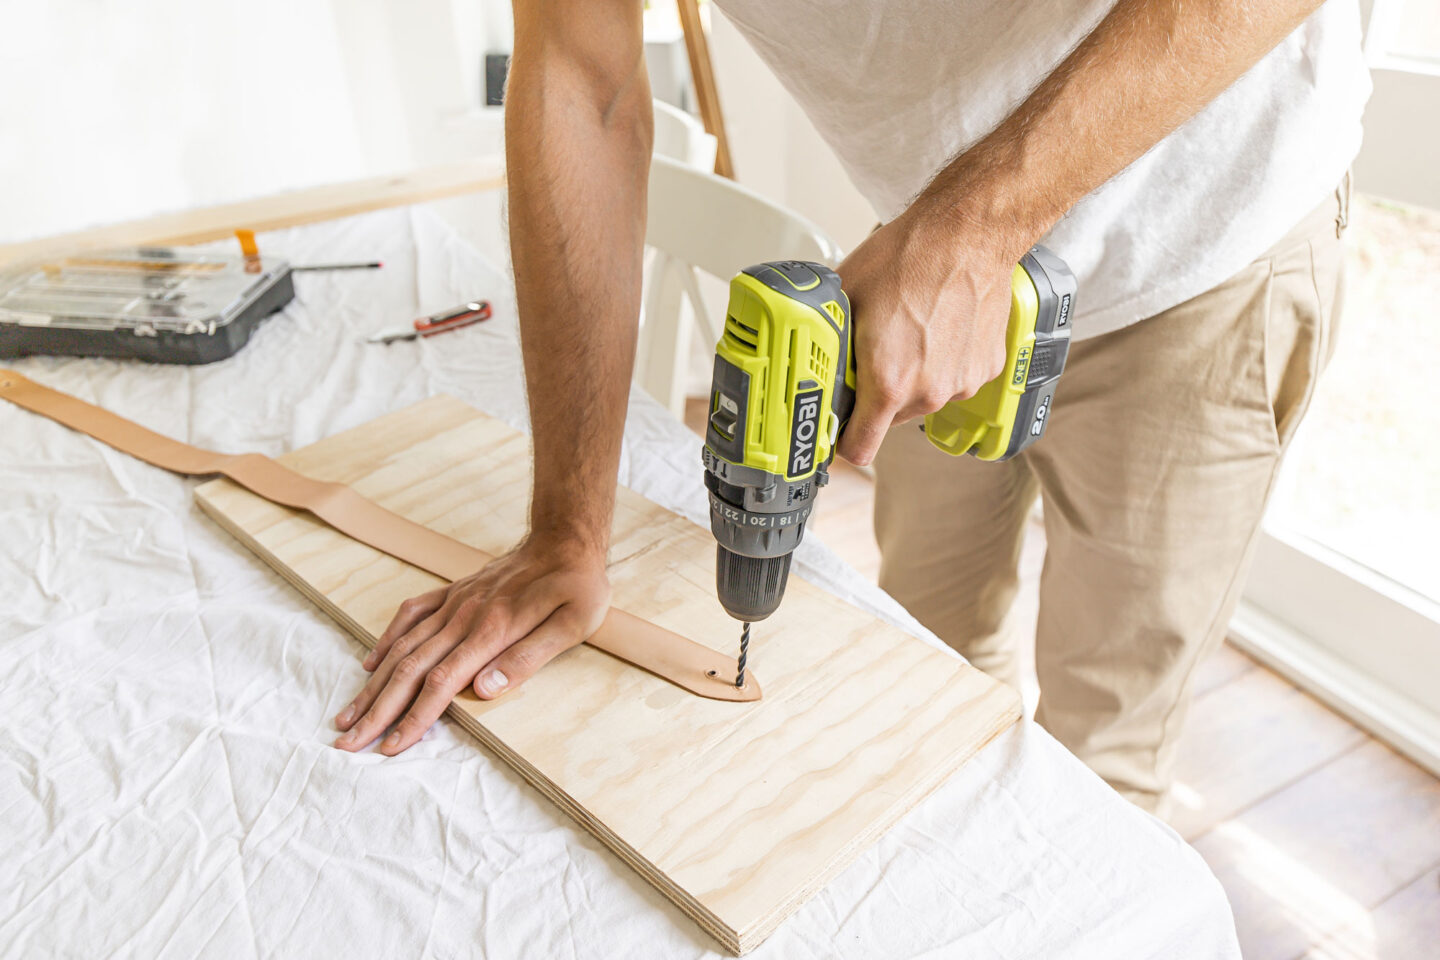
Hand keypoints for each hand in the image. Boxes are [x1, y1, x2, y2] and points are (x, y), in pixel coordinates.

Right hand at [332, 536, 609, 754]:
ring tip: (348, 714)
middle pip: (410, 669)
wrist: (566, 538)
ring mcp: (455, 602)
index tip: (389, 746)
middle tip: (347, 743)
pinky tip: (371, 662)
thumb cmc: (576, 587)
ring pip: (403, 646)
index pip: (441, 683)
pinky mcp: (453, 592)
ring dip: (373, 683)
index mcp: (492, 629)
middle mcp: (464, 616)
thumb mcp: (571, 625)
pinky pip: (411, 615)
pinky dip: (387, 639)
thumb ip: (527, 657)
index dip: (414, 717)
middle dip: (377, 710)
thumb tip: (485, 690)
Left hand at [835, 207, 1019, 465]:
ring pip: (920, 399)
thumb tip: (810, 360)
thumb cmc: (907, 258)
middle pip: (887, 421)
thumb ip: (829, 343)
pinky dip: (940, 363)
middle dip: (873, 396)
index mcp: (887, 382)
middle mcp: (927, 392)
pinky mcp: (984, 369)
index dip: (841, 441)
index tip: (836, 427)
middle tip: (871, 356)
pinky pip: (951, 379)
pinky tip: (934, 328)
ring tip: (907, 333)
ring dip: (909, 379)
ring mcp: (959, 383)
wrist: (967, 234)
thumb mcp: (844, 298)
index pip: (859, 449)